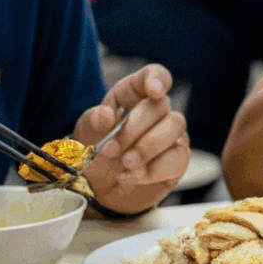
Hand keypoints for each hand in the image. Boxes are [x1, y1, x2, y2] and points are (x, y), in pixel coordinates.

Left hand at [73, 65, 185, 215]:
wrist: (97, 187)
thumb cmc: (94, 151)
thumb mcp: (85, 134)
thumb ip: (94, 121)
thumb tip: (106, 114)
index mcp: (133, 96)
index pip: (154, 76)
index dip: (157, 79)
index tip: (154, 91)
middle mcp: (157, 112)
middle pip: (160, 106)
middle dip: (134, 129)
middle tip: (109, 150)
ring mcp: (171, 136)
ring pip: (174, 128)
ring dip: (147, 147)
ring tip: (124, 165)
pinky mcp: (177, 161)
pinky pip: (177, 158)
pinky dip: (152, 170)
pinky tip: (130, 176)